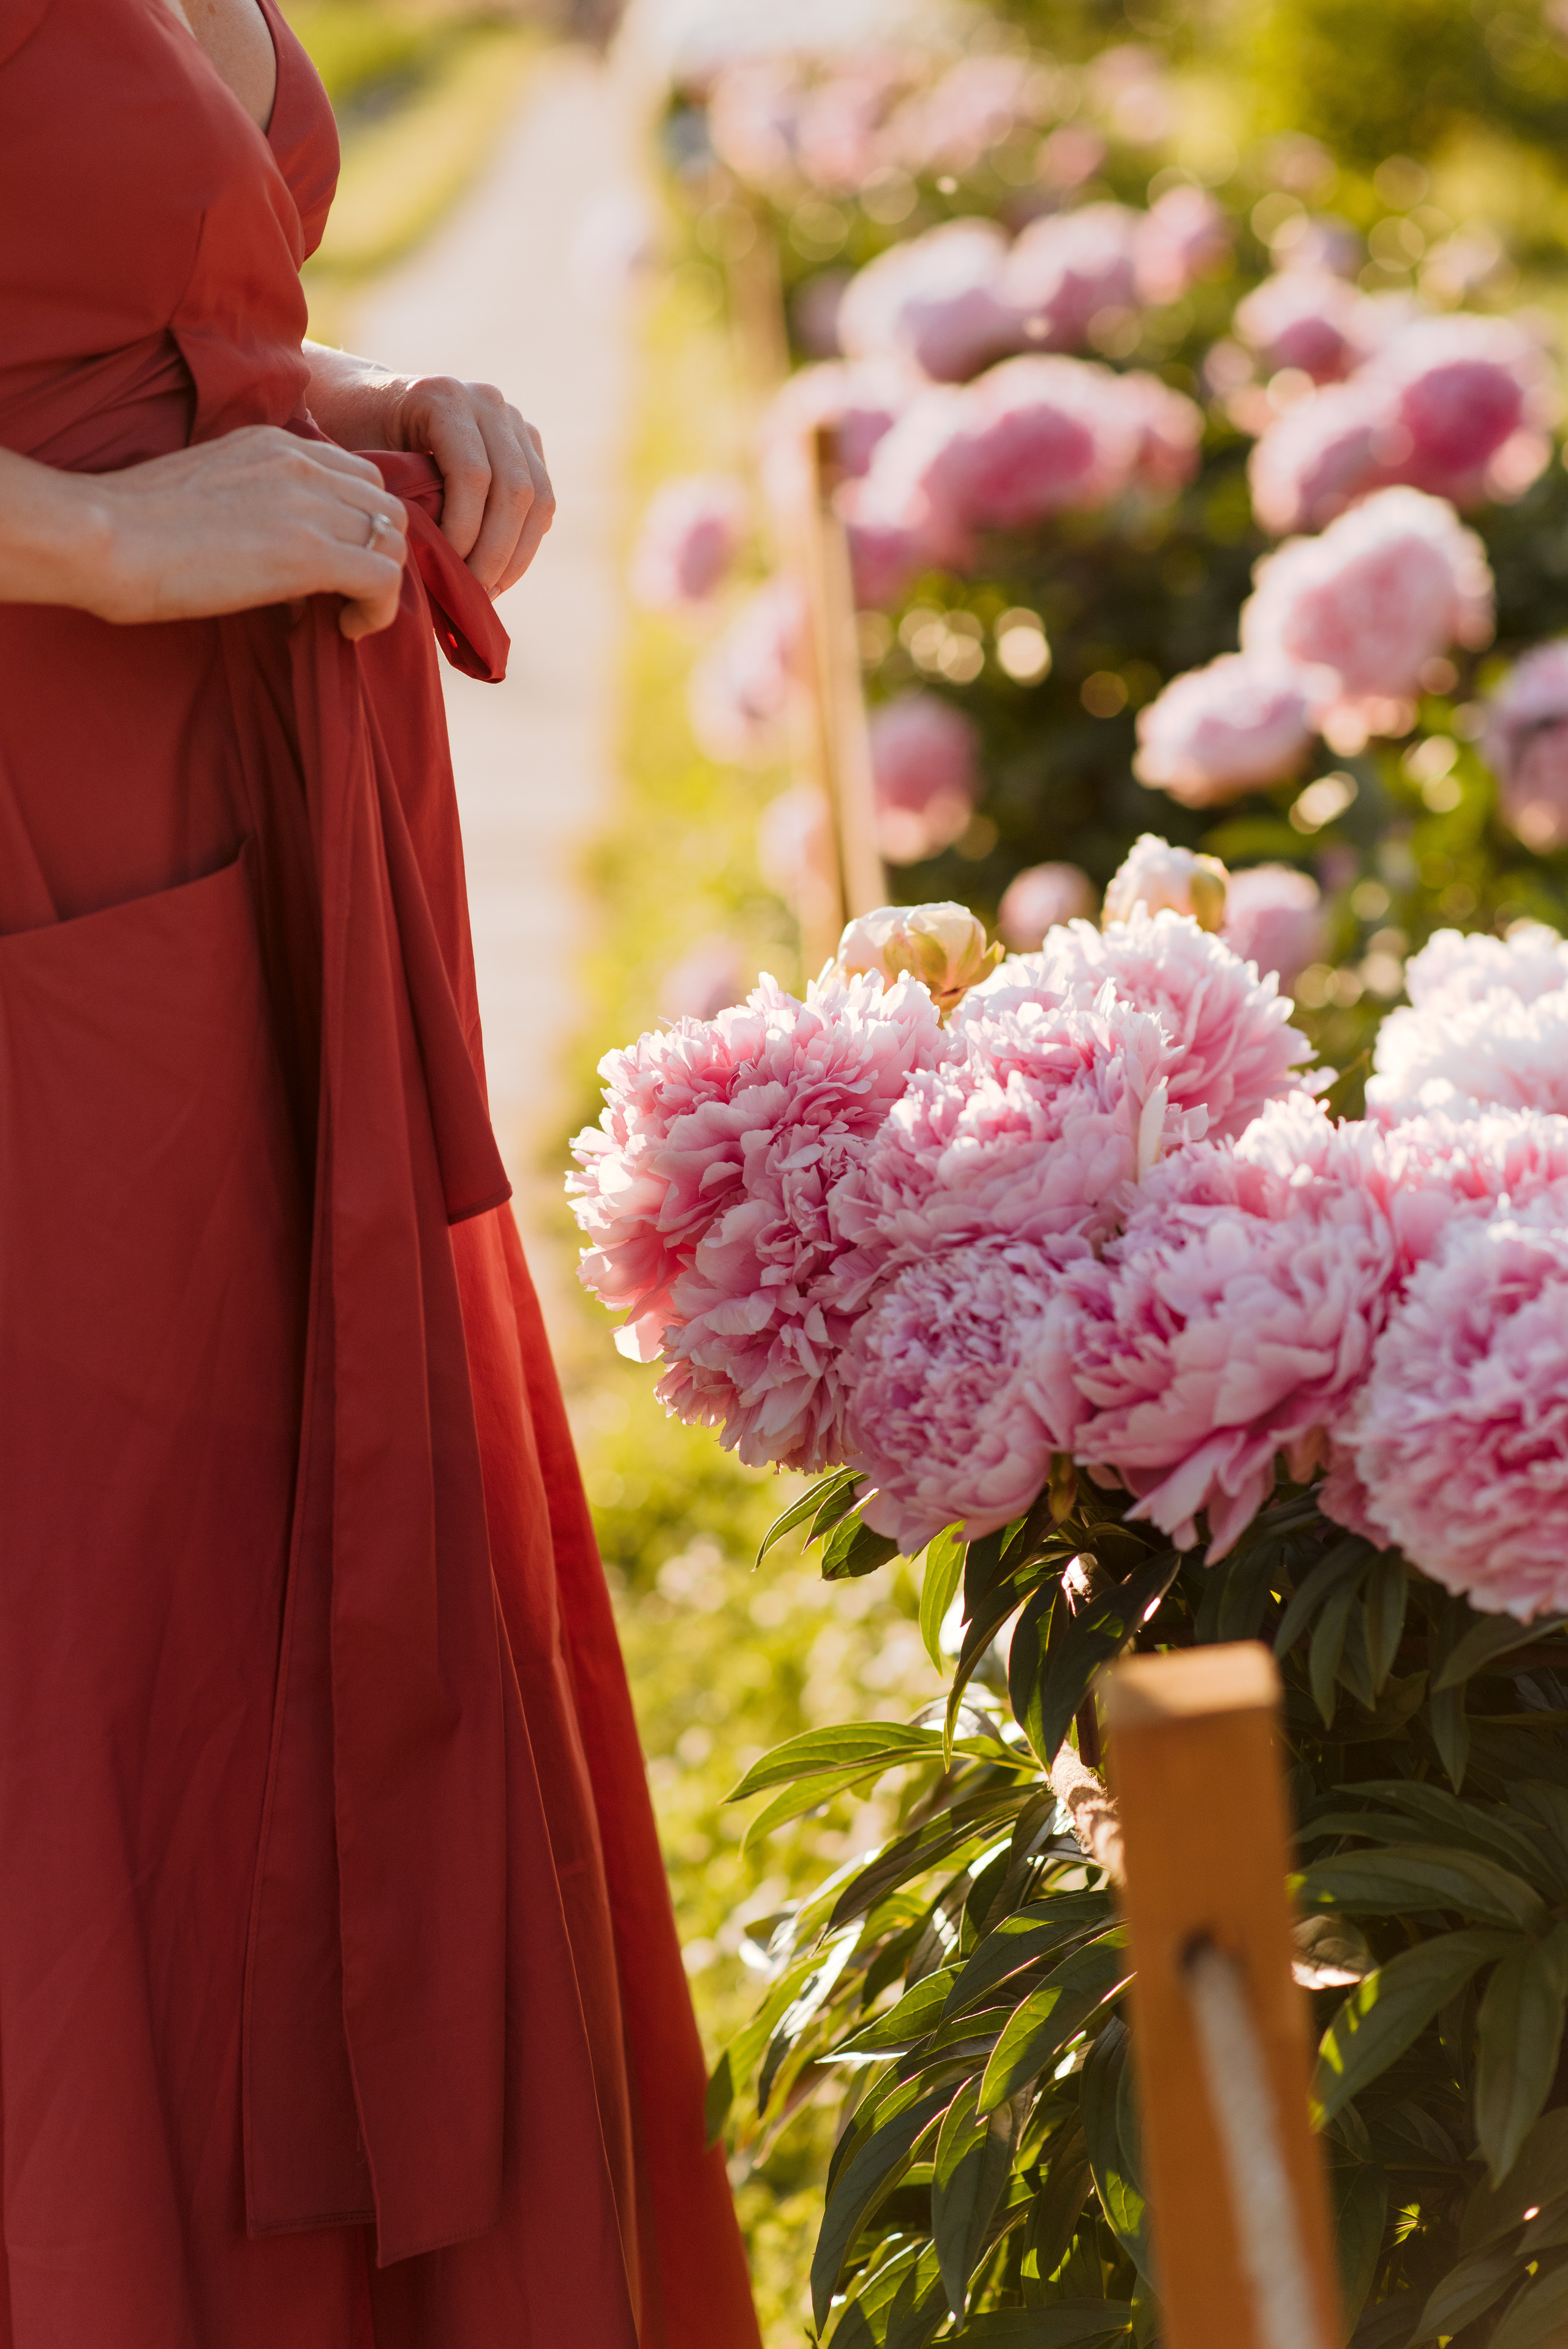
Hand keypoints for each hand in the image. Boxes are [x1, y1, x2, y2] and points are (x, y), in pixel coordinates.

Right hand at [88, 427, 407, 639]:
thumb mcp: (210, 494)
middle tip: (348, 593)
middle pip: (384, 505)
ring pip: (393, 539)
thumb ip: (257, 511)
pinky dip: (380, 610)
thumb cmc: (138, 527)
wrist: (105, 537)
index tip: (335, 564)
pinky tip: (349, 629)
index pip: (355, 475)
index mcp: (273, 443)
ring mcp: (307, 503)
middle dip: (378, 552)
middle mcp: (299, 462)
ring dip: (381, 582)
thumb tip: (289, 574)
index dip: (359, 524)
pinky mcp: (308, 551)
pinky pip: (384, 579)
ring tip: (346, 613)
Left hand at [299, 347, 553, 597]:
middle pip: (515, 489)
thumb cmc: (352, 440)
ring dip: (516, 556)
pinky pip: (543, 502)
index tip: (444, 573)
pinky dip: (525, 544)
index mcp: (443, 397)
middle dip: (495, 553)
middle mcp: (486, 401)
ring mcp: (512, 420)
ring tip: (487, 593)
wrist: (364, 404)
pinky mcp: (527, 443)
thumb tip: (428, 566)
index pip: (474, 475)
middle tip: (472, 596)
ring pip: (539, 499)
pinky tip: (499, 575)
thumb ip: (397, 501)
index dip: (465, 532)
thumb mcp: (362, 465)